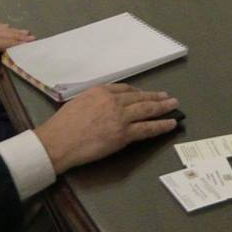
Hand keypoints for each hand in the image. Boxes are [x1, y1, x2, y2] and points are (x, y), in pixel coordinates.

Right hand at [34, 83, 179, 172]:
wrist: (58, 142)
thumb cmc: (62, 125)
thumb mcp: (78, 102)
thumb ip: (94, 101)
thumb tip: (104, 105)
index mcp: (101, 91)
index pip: (125, 89)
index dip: (138, 92)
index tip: (144, 94)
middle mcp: (113, 101)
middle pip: (140, 97)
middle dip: (156, 97)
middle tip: (168, 97)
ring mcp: (120, 117)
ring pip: (147, 110)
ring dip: (163, 107)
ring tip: (173, 105)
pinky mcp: (124, 134)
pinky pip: (147, 129)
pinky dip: (161, 126)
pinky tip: (170, 124)